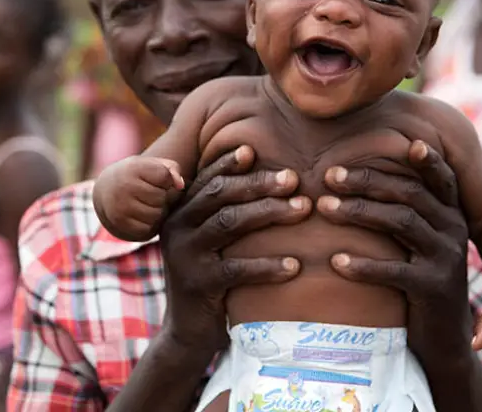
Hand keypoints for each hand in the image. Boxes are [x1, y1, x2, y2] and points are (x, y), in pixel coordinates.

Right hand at [94, 157, 183, 240]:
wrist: (106, 190)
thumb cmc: (138, 176)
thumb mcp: (154, 166)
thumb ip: (172, 170)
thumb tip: (180, 186)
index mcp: (134, 167)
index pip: (165, 177)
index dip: (165, 180)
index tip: (155, 179)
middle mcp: (124, 186)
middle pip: (161, 198)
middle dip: (161, 197)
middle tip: (149, 193)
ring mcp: (120, 206)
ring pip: (156, 215)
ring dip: (156, 212)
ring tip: (146, 204)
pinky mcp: (119, 223)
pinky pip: (148, 229)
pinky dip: (148, 225)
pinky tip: (141, 215)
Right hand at [159, 145, 309, 354]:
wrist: (187, 332)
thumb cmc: (210, 277)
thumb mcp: (208, 241)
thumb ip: (221, 211)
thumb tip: (260, 170)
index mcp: (179, 212)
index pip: (206, 179)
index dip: (228, 162)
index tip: (254, 149)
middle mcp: (176, 228)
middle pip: (221, 195)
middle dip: (259, 183)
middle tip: (294, 178)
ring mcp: (185, 257)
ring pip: (230, 223)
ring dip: (270, 212)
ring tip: (304, 208)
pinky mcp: (199, 285)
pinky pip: (237, 269)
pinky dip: (268, 266)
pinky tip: (296, 265)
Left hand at [317, 140, 473, 356]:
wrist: (444, 336)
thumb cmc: (419, 278)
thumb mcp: (420, 242)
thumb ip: (404, 210)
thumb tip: (362, 173)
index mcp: (451, 213)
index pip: (440, 178)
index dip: (426, 159)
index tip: (407, 142)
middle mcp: (453, 230)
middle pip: (409, 193)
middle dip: (367, 180)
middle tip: (328, 176)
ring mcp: (445, 260)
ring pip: (402, 222)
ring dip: (359, 211)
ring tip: (323, 208)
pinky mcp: (432, 289)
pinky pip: (395, 271)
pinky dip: (363, 265)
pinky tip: (335, 261)